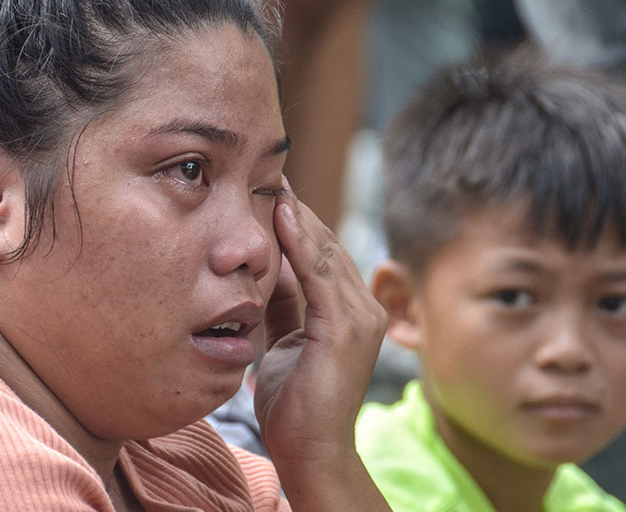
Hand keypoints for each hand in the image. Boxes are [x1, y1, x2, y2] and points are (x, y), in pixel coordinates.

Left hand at [254, 180, 388, 509]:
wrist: (310, 453)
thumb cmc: (293, 405)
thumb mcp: (282, 342)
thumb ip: (281, 305)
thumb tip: (262, 268)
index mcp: (349, 311)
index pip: (321, 253)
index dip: (296, 220)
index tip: (268, 189)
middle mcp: (363, 308)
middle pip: (325, 245)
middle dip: (295, 209)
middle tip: (267, 172)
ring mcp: (360, 317)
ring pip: (324, 252)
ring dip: (296, 215)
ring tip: (270, 181)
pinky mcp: (345, 328)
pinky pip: (318, 273)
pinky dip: (298, 240)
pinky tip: (280, 213)